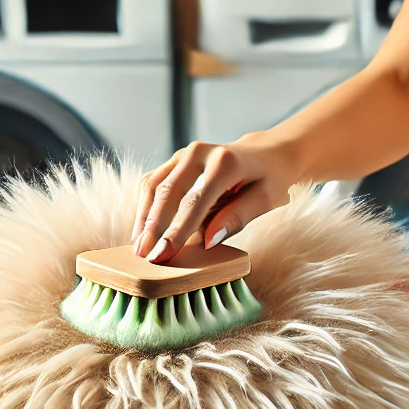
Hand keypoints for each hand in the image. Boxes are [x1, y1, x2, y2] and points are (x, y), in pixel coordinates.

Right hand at [131, 134, 295, 261]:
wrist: (267, 152)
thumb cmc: (270, 179)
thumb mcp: (267, 199)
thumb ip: (237, 217)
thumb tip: (207, 242)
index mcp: (225, 162)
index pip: (195, 201)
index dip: (176, 231)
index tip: (162, 256)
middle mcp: (199, 152)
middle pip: (168, 192)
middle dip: (153, 227)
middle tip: (144, 256)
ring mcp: (183, 153)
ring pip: (153, 185)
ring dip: (143, 217)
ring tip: (138, 247)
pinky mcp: (174, 160)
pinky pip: (152, 183)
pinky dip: (144, 207)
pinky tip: (142, 231)